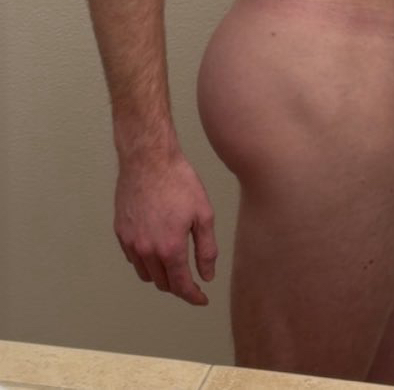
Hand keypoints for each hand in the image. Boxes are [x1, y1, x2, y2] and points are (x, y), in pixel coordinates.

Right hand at [114, 152, 217, 305]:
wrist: (148, 160)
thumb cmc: (179, 182)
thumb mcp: (204, 214)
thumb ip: (206, 249)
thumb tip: (207, 275)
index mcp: (170, 248)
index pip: (181, 285)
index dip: (193, 296)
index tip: (202, 299)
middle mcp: (147, 250)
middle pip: (162, 283)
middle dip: (178, 285)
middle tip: (192, 278)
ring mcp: (131, 242)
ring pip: (146, 274)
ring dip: (161, 275)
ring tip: (175, 265)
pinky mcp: (120, 232)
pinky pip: (133, 258)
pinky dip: (146, 261)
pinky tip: (157, 249)